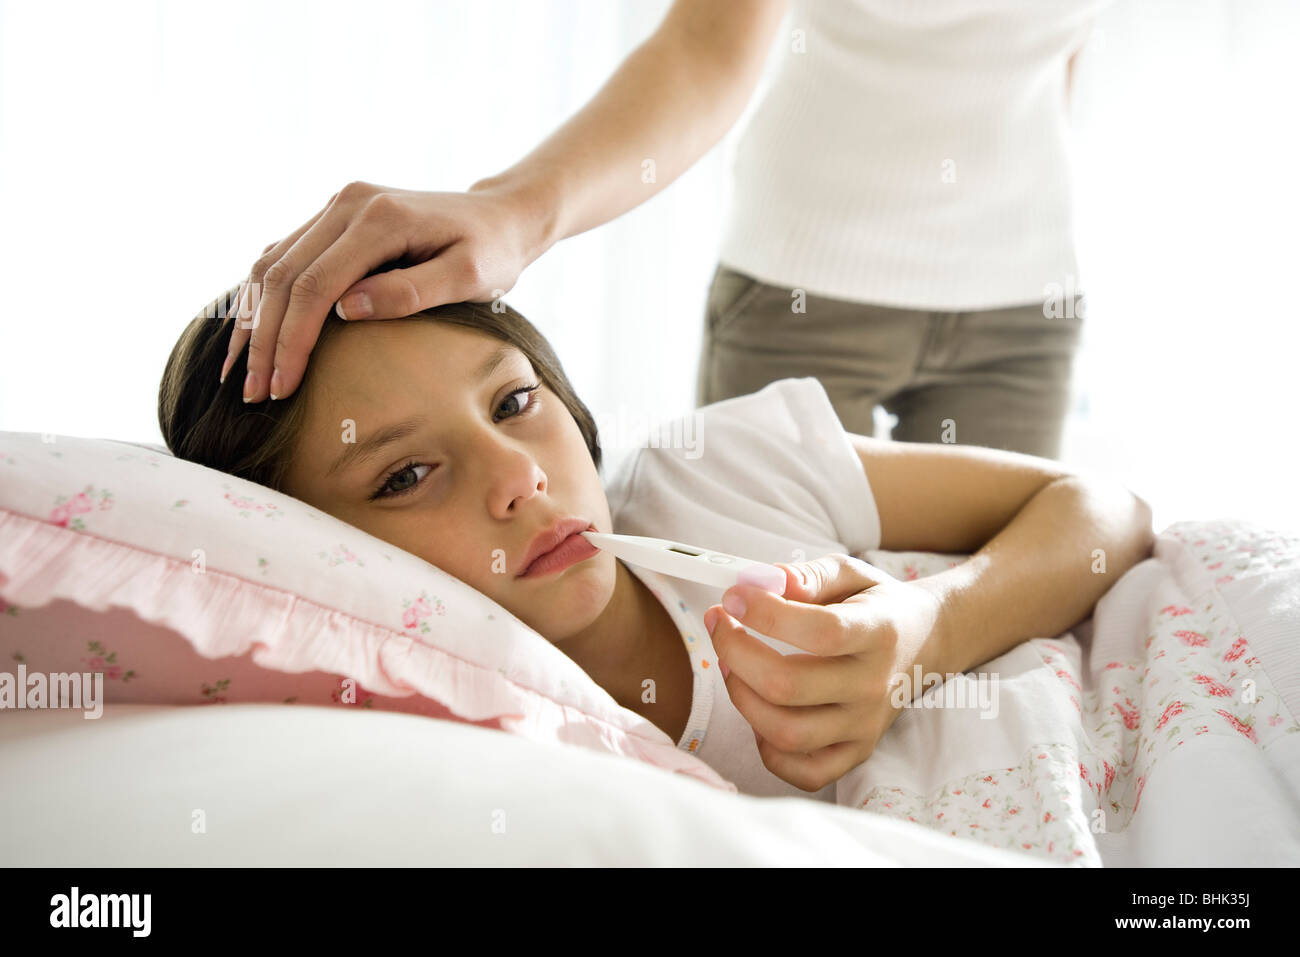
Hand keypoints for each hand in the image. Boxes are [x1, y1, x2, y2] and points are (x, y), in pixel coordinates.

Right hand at [223, 180, 546, 401]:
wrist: (499, 216)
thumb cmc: (491, 253)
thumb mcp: (468, 277)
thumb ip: (411, 292)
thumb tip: (347, 310)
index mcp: (379, 218)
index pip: (315, 285)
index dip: (293, 340)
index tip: (283, 386)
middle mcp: (348, 203)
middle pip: (282, 276)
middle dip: (263, 339)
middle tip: (253, 393)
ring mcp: (337, 207)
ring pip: (271, 264)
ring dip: (252, 320)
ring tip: (240, 373)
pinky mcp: (333, 218)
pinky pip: (283, 257)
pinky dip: (262, 299)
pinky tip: (251, 336)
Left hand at [702, 553, 946, 792]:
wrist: (925, 643)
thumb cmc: (876, 605)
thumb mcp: (851, 572)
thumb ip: (809, 574)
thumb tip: (765, 582)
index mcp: (879, 633)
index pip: (820, 632)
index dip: (766, 614)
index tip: (734, 596)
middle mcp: (874, 685)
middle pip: (789, 686)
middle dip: (735, 652)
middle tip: (719, 623)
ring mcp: (865, 725)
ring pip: (787, 732)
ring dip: (741, 696)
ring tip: (731, 663)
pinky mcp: (856, 752)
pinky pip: (803, 771)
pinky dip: (767, 747)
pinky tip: (759, 709)